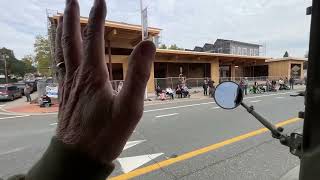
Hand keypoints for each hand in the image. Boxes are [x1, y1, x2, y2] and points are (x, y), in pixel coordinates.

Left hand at [54, 0, 155, 163]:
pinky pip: (58, 66)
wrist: (79, 157)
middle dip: (70, 17)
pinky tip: (60, 52)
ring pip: (60, 52)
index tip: (100, 1)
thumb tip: (148, 44)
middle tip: (71, 0)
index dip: (97, 18)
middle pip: (70, 40)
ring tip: (60, 18)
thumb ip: (139, 75)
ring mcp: (68, 85)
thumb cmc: (105, 134)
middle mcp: (76, 76)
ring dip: (60, 32)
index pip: (94, 39)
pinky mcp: (65, 94)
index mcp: (93, 75)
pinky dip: (58, 52)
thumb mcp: (130, 107)